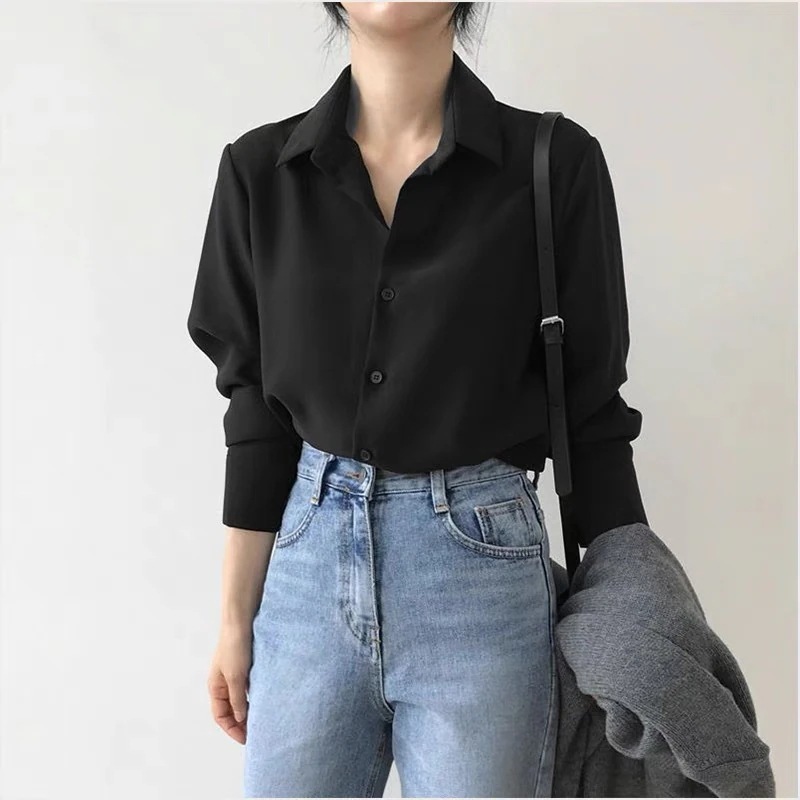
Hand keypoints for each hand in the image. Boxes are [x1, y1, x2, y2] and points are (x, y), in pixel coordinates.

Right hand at [208, 624, 252, 744]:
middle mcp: (223, 682)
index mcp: (215, 686)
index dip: (232, 729)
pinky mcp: (245, 665)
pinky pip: (249, 687)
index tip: (247, 739)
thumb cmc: (235, 646)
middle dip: (240, 722)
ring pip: (240, 698)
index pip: (220, 716)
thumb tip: (241, 718)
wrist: (241, 620)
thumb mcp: (236, 676)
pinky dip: (254, 695)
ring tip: (262, 719)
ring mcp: (234, 673)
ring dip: (248, 709)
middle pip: (230, 710)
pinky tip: (265, 698)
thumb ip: (237, 699)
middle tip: (256, 733)